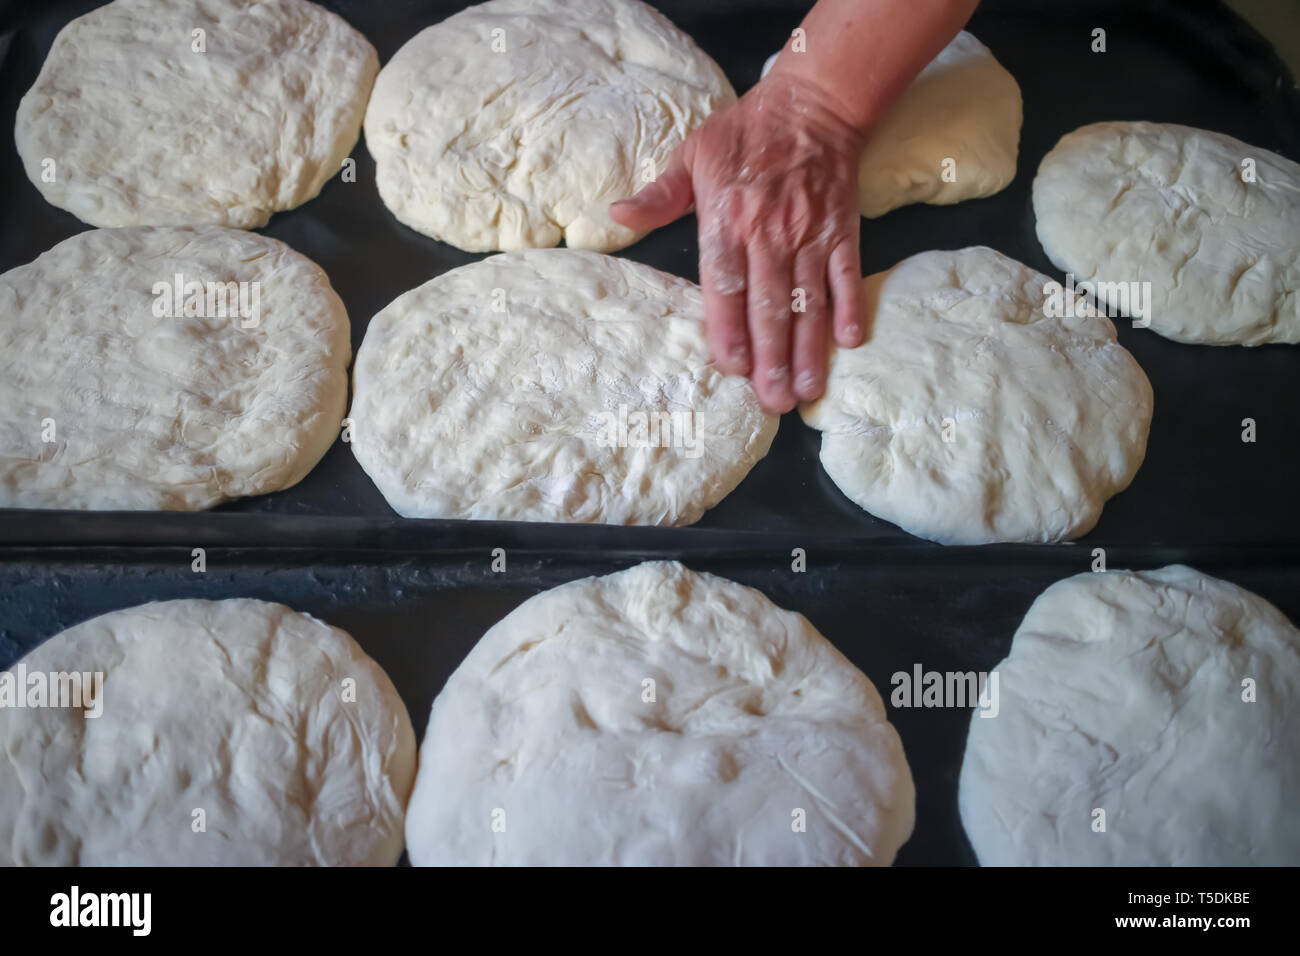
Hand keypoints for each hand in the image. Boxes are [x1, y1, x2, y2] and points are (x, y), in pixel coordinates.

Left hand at [610, 74, 865, 412]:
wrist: (814, 103)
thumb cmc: (744, 133)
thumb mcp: (691, 155)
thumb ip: (659, 196)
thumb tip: (616, 215)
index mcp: (728, 220)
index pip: (726, 284)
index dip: (730, 328)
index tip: (733, 368)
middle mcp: (770, 234)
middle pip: (769, 306)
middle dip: (772, 358)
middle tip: (773, 402)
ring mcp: (809, 235)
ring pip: (808, 301)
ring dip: (808, 349)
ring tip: (806, 391)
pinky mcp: (842, 232)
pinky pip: (845, 276)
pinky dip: (849, 308)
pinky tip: (848, 344)